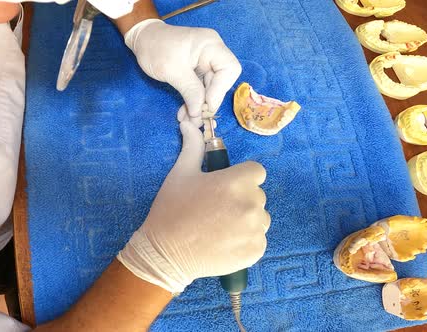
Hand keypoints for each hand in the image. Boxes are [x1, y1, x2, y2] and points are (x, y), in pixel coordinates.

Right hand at [118, 121, 269, 292]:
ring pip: (260, 218)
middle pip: (257, 195)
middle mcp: (251, 204)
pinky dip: (246, 242)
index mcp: (236, 181)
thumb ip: (193, 147)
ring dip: (246, 221)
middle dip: (242, 199)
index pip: (255, 172)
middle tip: (216, 210)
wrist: (166, 253)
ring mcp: (255, 230)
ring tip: (221, 228)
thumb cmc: (172, 210)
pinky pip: (258, 240)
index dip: (240, 178)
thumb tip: (189, 123)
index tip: (224, 188)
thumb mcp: (181, 174)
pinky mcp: (256, 251)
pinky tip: (225, 243)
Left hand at [125, 19, 241, 125]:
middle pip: (221, 82)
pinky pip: (200, 89)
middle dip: (208, 102)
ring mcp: (205, 62)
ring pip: (210, 89)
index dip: (220, 90)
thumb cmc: (155, 48)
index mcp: (210, 45)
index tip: (206, 106)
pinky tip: (185, 113)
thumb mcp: (172, 70)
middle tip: (195, 120)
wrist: (142, 39)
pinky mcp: (197, 71)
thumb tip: (199, 113)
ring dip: (199, 106)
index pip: (229, 69)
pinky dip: (193, 101)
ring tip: (187, 120)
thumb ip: (189, 90)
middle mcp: (213, 53)